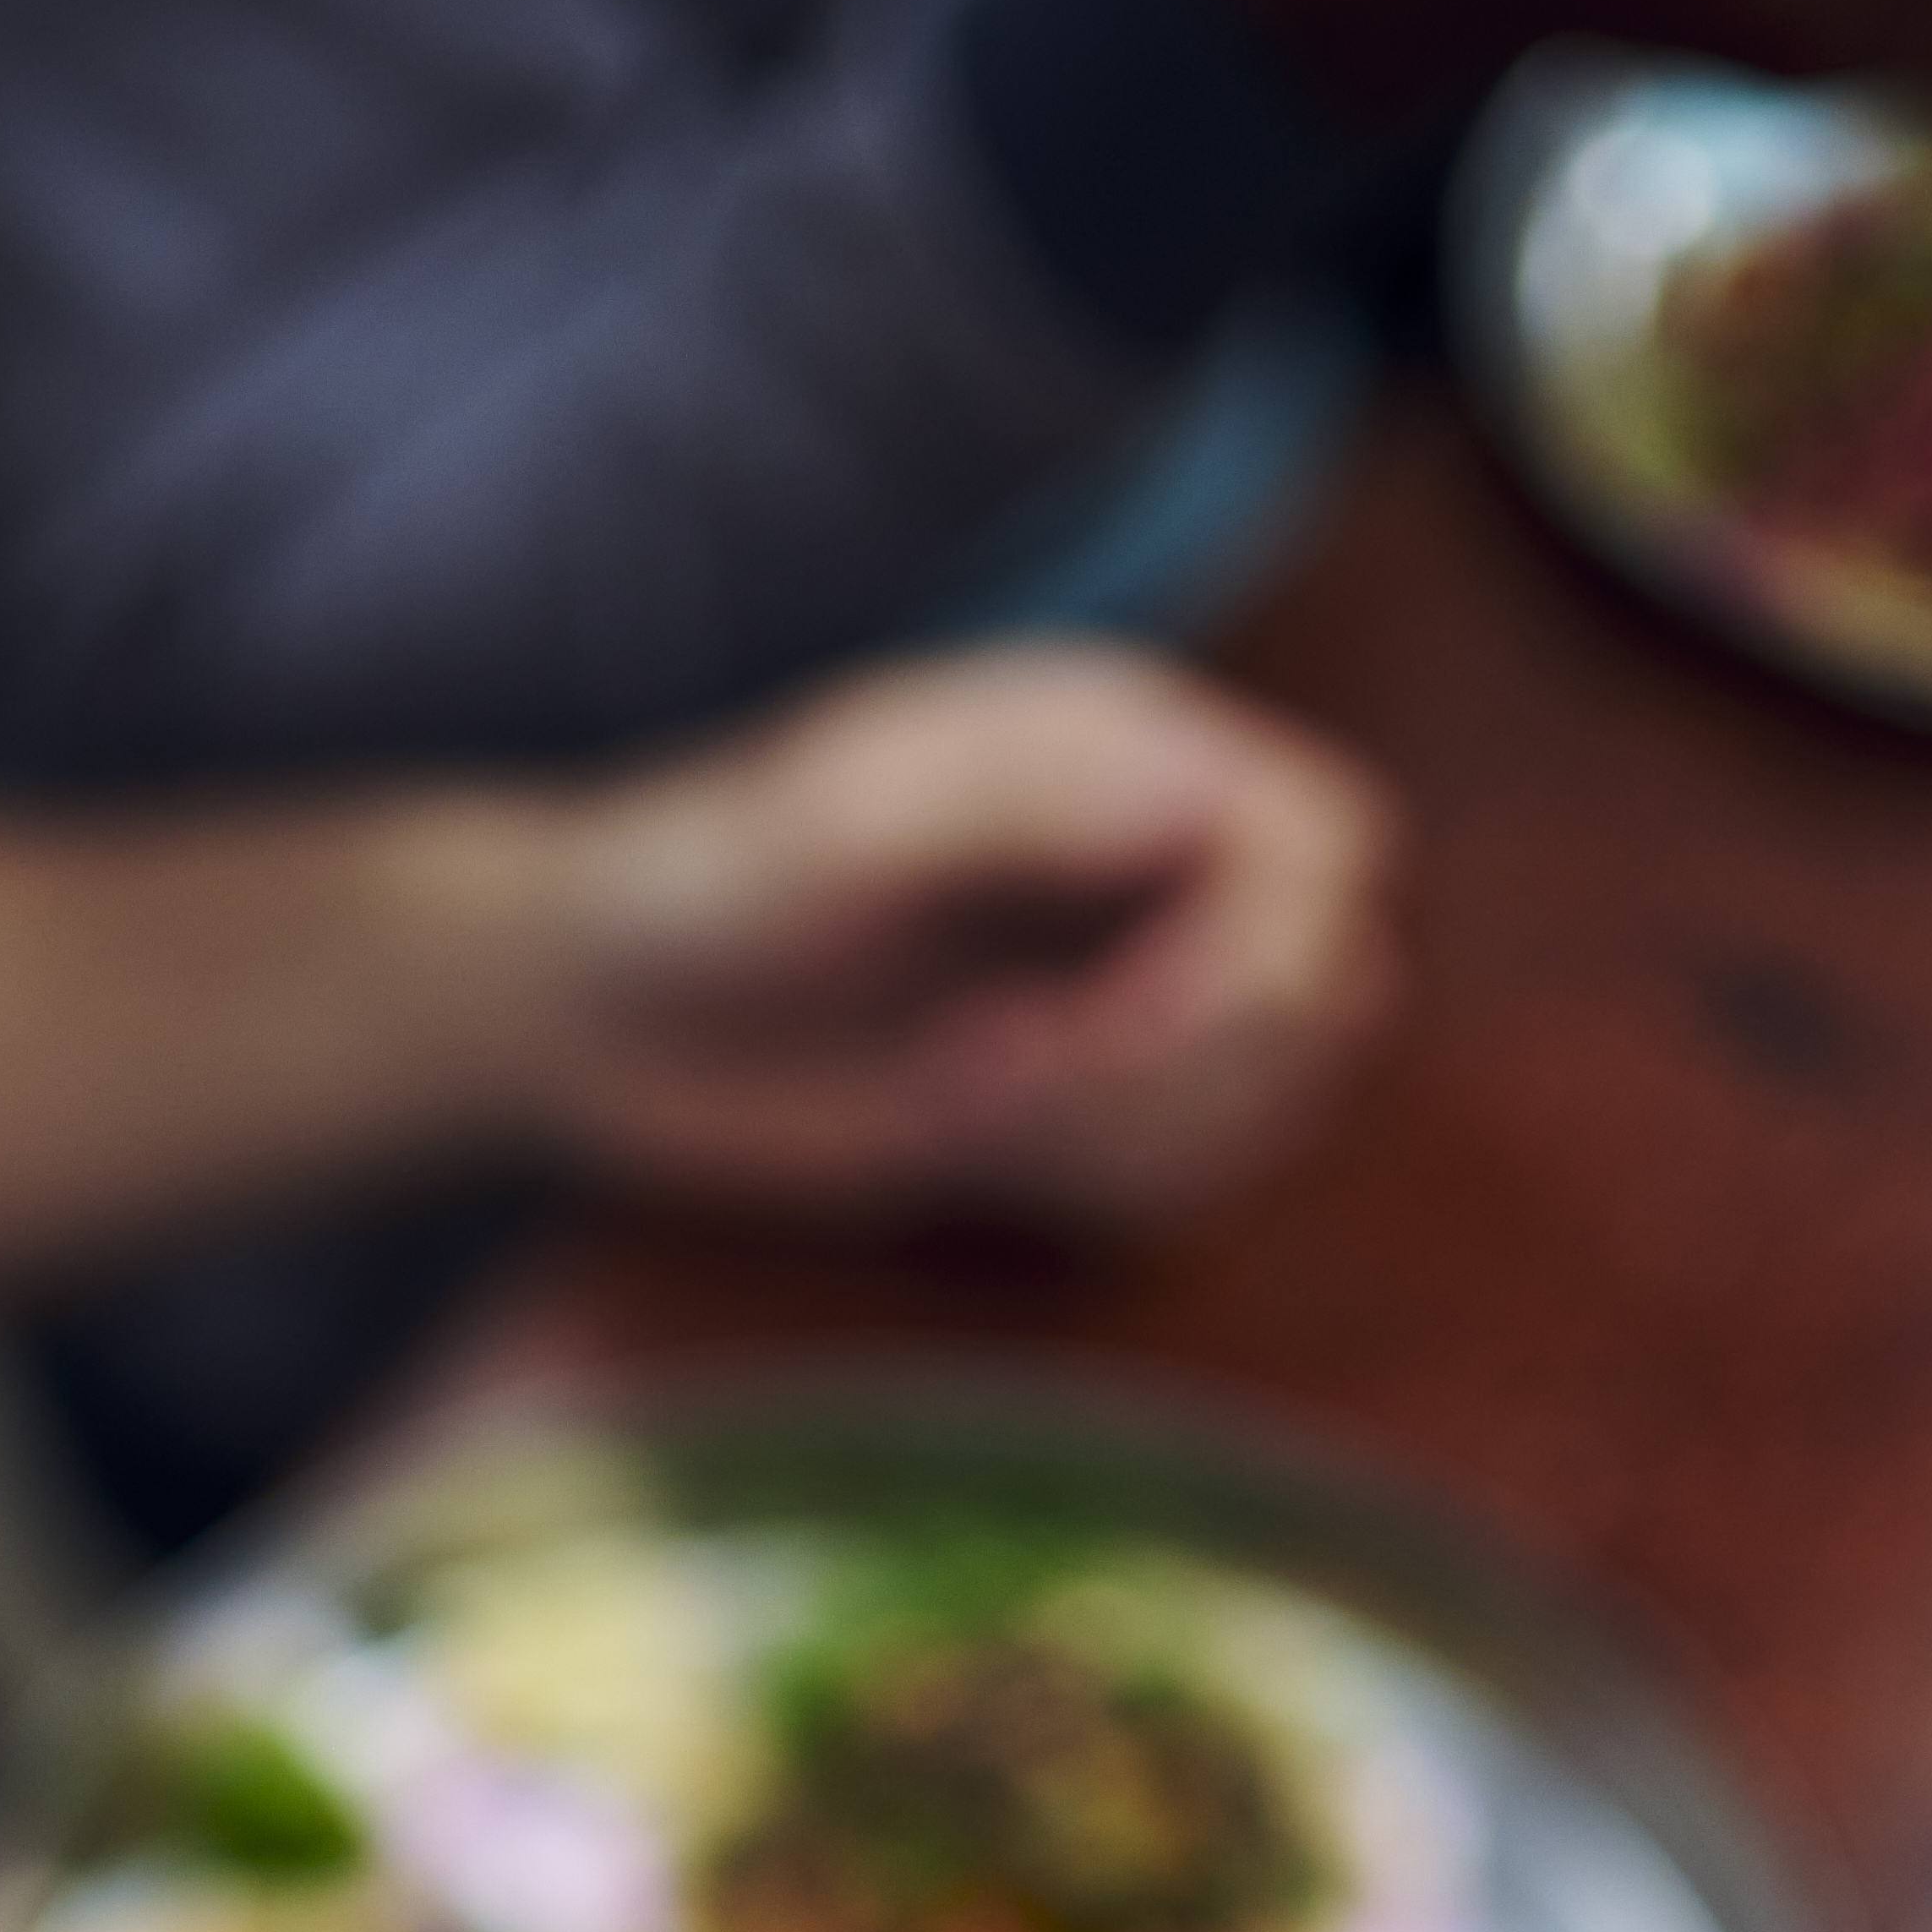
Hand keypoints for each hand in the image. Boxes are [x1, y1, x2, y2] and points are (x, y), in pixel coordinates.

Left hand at [538, 644, 1399, 1232]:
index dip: (1259, 952)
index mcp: (1123, 746)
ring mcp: (1132, 986)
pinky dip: (1090, 1185)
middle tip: (1007, 1072)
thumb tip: (1197, 797)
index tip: (1104, 1017)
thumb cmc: (703, 879)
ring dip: (1127, 1131)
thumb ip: (1023, 799)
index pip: (1328, 848)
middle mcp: (1155, 860)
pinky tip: (957, 1133)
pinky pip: (1186, 1181)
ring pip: (1272, 1101)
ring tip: (957, 1091)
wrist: (599, 1008)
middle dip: (1193, 1061)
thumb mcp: (841, 819)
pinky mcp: (1087, 1110)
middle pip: (1331, 985)